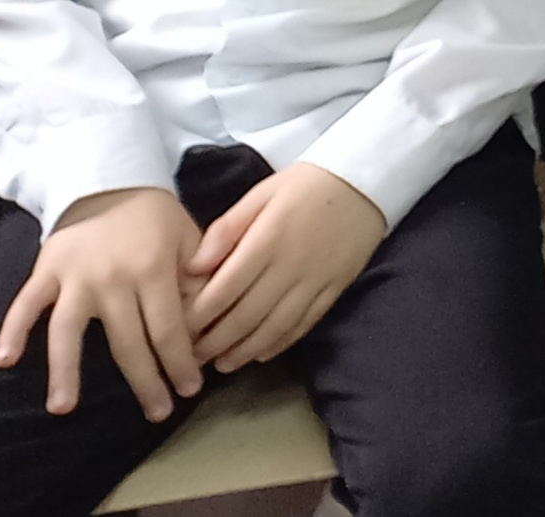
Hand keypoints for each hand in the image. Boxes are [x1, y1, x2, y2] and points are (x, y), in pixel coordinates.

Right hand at [0, 185, 202, 421]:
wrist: (111, 179)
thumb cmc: (155, 217)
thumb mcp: (189, 238)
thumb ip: (200, 276)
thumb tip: (212, 321)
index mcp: (153, 268)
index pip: (169, 328)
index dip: (180, 362)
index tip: (190, 389)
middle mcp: (114, 277)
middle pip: (128, 341)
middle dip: (145, 381)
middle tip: (157, 412)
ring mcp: (76, 276)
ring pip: (69, 330)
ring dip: (65, 370)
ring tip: (63, 407)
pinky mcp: (46, 270)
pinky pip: (26, 303)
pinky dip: (13, 330)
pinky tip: (3, 360)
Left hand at [183, 163, 384, 374]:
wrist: (368, 178)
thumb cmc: (307, 183)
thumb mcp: (263, 192)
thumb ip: (227, 228)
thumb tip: (193, 266)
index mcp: (268, 240)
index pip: (224, 289)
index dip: (197, 316)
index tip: (176, 331)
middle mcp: (290, 266)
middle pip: (246, 315)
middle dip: (214, 342)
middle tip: (191, 358)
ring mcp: (316, 280)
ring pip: (274, 327)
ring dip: (244, 350)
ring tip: (221, 365)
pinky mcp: (336, 287)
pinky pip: (305, 323)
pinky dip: (280, 343)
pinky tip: (261, 354)